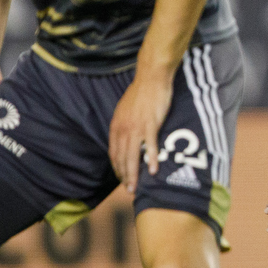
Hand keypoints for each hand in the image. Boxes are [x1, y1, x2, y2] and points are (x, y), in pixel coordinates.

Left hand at [108, 70, 173, 193]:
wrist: (151, 78)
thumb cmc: (142, 92)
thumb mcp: (126, 109)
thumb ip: (125, 124)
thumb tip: (126, 135)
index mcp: (116, 125)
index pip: (114, 152)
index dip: (117, 167)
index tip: (122, 178)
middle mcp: (123, 129)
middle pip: (121, 158)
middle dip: (124, 176)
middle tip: (128, 190)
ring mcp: (136, 127)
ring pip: (132, 156)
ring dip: (133, 174)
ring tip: (135, 187)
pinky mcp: (150, 125)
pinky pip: (149, 146)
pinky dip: (150, 160)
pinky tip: (152, 171)